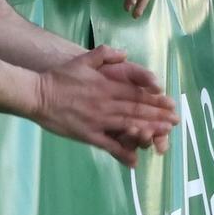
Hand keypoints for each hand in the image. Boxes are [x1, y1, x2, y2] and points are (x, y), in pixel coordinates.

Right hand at [32, 46, 178, 166]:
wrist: (38, 94)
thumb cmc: (60, 77)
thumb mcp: (83, 60)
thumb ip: (105, 55)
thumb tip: (124, 54)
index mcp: (107, 86)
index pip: (136, 93)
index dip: (155, 99)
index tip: (170, 103)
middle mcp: (106, 103)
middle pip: (137, 110)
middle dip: (158, 116)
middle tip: (175, 121)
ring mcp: (98, 120)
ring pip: (128, 125)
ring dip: (148, 130)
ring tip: (164, 135)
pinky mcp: (87, 134)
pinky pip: (108, 145)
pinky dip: (122, 152)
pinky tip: (134, 160)